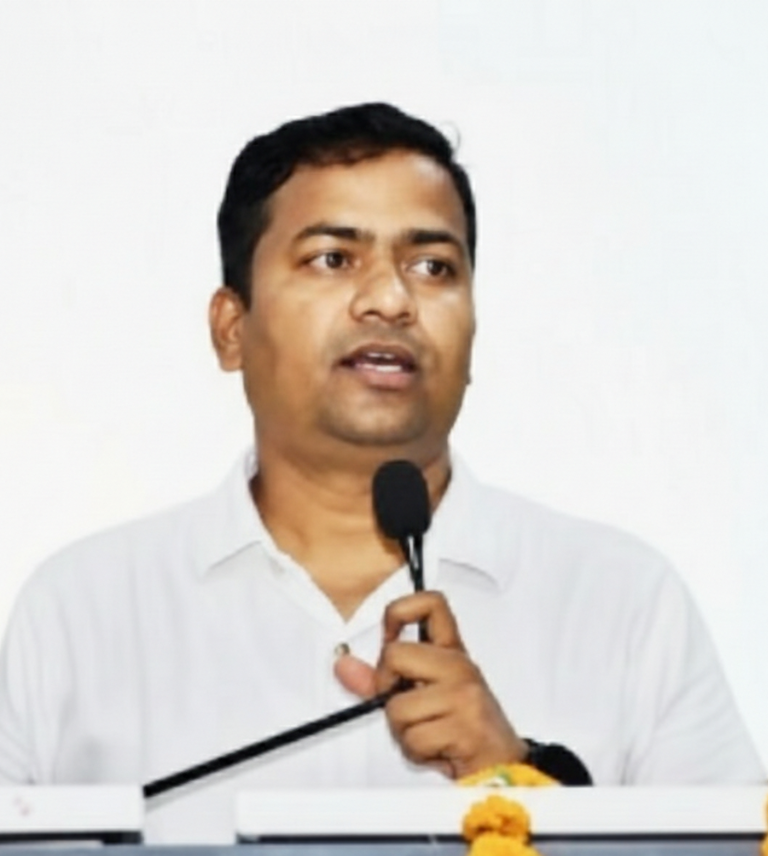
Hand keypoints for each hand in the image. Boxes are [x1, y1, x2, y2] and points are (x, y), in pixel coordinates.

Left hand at [334, 591, 526, 778]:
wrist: (499, 767)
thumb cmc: (461, 728)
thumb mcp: (419, 696)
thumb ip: (380, 680)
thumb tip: (343, 665)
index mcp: (450, 652)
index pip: (431, 603)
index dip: (399, 611)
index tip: (389, 635)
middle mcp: (459, 666)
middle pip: (395, 654)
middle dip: (386, 687)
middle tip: (405, 702)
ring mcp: (464, 693)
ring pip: (397, 707)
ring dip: (403, 731)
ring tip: (428, 733)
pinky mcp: (465, 725)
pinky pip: (413, 738)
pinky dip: (417, 752)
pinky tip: (437, 749)